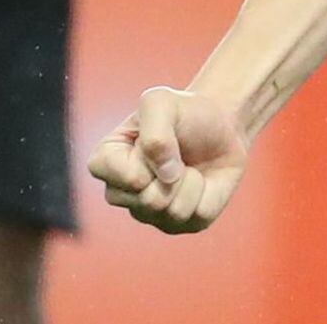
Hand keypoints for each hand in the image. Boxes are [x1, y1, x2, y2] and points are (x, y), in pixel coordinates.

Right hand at [87, 87, 251, 234]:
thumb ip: (155, 131)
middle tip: (176, 154)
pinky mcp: (181, 225)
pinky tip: (201, 180)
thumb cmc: (184, 113)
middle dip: (172, 169)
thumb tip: (167, 176)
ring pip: (173, 210)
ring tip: (187, 166)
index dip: (145, 153)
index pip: (114, 172)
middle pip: (147, 200)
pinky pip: (197, 216)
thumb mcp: (162, 101)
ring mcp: (150, 214)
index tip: (155, 135)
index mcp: (106, 163)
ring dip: (191, 179)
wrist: (221, 125)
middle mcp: (121, 194)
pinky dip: (208, 191)